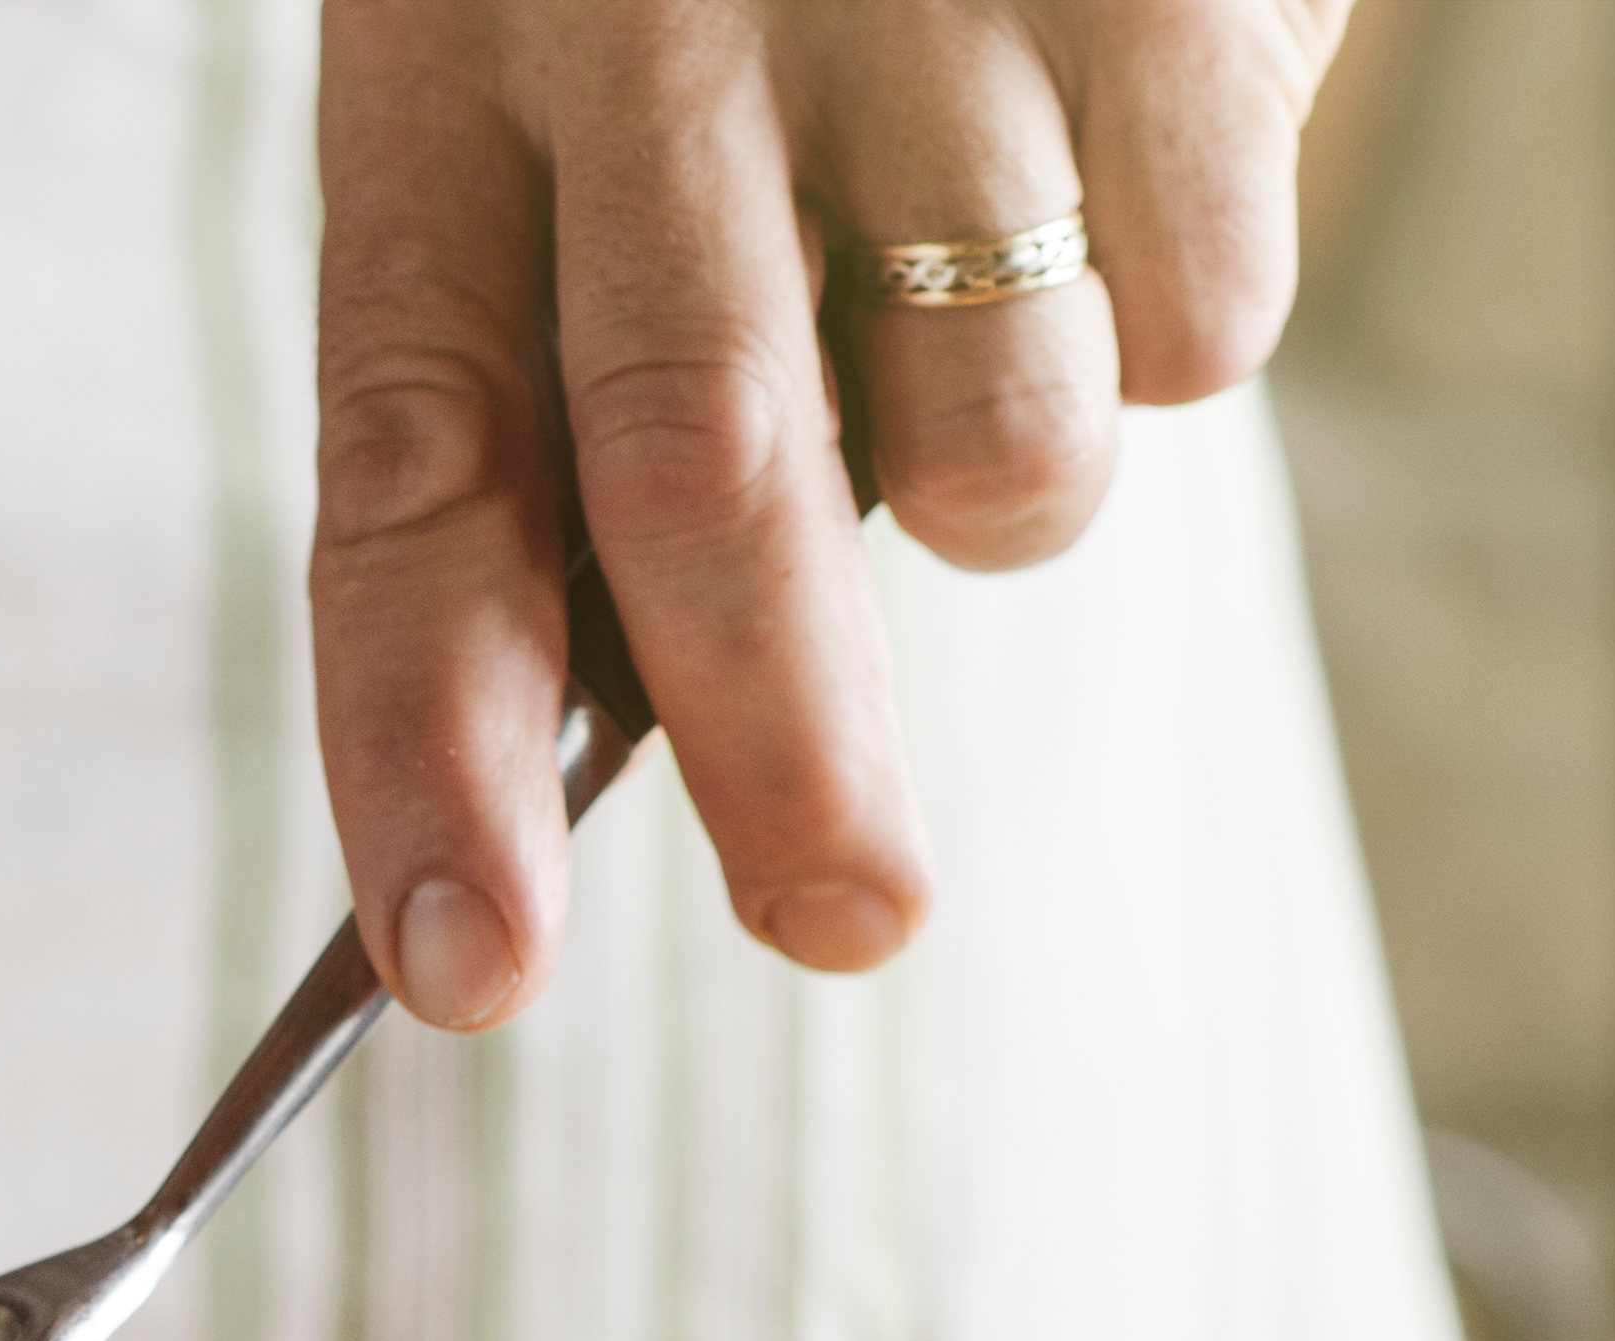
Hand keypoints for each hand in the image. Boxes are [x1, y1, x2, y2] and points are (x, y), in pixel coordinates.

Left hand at [315, 0, 1344, 1022]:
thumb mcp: (588, 55)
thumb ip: (595, 353)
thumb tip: (639, 726)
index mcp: (456, 62)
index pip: (409, 466)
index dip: (421, 739)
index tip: (459, 969)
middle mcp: (661, 22)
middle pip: (700, 480)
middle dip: (778, 753)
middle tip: (843, 915)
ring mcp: (928, 0)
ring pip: (995, 441)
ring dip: (1012, 479)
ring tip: (1000, 310)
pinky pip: (1205, 320)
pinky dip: (1181, 309)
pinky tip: (1133, 134)